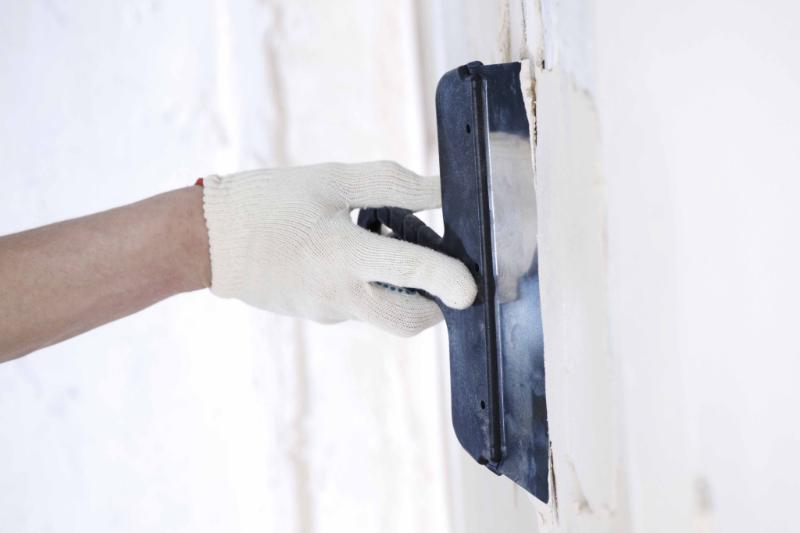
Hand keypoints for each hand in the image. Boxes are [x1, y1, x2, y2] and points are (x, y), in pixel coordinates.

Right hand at [202, 161, 476, 335]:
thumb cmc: (267, 203)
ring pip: (385, 313)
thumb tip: (442, 192)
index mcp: (341, 254)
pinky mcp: (319, 316)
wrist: (206, 241)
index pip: (408, 271)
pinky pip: (360, 305)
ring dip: (401, 287)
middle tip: (438, 269)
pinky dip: (371, 284)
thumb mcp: (331, 180)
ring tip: (378, 242)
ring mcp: (328, 312)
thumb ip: (392, 185)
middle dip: (436, 304)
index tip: (472, 288)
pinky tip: (349, 252)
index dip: (447, 279)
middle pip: (407, 320)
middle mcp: (339, 294)